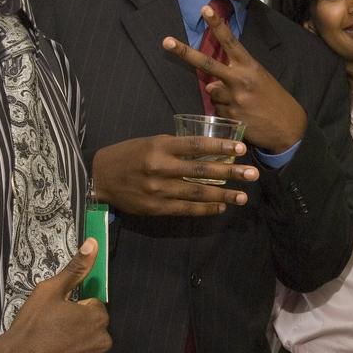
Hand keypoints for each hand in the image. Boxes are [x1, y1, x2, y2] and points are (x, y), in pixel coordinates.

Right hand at [0, 240, 111, 352]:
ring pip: (92, 348)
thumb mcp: (49, 291)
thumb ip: (75, 269)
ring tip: (54, 348)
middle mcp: (104, 341)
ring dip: (80, 346)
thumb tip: (94, 243)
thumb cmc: (31, 326)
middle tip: (54, 331)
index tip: (57, 315)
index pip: (94, 306)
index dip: (75, 309)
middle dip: (80, 327)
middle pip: (95, 328)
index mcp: (97, 317)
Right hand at [92, 135, 257, 215]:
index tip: (241, 148)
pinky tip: (221, 207)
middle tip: (253, 174)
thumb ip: (174, 147)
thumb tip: (206, 150)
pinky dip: (206, 209)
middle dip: (230, 173)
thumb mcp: (149, 142)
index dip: (221, 147)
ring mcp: (159, 190)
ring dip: (223, 195)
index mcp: (160, 146)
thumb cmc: (127, 155)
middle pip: (202, 171)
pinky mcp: (157, 208)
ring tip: (243, 196)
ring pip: (197, 193)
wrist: (99, 178)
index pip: (196, 146)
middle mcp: (161, 168)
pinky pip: (186, 210)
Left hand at [161, 3, 306, 151]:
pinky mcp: (230, 115)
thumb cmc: (274, 100)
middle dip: (184, 52)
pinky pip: (217, 110)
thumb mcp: (260, 79)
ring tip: (240, 103)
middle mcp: (239, 79)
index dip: (217, 24)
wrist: (288, 127)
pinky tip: (241, 115)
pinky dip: (225, 111)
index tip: (205, 9)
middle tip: (166, 41)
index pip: (230, 41)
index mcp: (249, 66)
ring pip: (211, 91)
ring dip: (219, 96)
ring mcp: (233, 98)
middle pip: (207, 63)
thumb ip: (234, 77)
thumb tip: (210, 84)